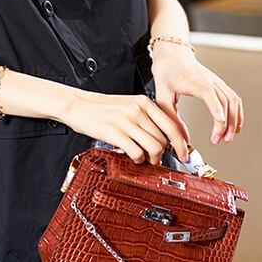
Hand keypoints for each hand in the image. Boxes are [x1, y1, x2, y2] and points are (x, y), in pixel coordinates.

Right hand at [60, 90, 189, 164]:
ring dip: (151, 159)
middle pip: (163, 140)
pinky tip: (131, 157)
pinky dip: (137, 159)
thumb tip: (162, 137)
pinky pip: (136, 153)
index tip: (183, 154)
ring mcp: (127, 122)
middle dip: (162, 154)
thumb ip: (146, 118)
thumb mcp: (129, 105)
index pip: (172, 125)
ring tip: (144, 159)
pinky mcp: (115, 133)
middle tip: (155, 159)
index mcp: (144, 102)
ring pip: (153, 147)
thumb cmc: (102, 108)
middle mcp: (138, 111)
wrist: (78, 105)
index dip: (181, 144)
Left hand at [150, 44, 243, 144]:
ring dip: (234, 120)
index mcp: (194, 82)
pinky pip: (234, 99)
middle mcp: (209, 80)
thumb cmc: (166, 73)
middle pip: (226, 101)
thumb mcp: (163, 97)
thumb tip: (183, 138)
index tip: (219, 122)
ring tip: (228, 137)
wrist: (173, 54)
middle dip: (226, 123)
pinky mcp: (220, 84)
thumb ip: (172, 118)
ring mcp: (217, 82)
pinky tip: (234, 126)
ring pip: (233, 101)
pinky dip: (237, 113)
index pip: (209, 94)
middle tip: (220, 140)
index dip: (216, 108)